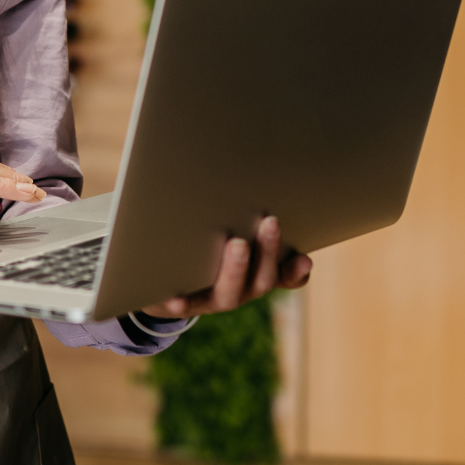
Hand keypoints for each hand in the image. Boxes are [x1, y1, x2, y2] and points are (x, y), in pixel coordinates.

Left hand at [138, 216, 312, 318]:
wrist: (161, 282)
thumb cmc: (202, 246)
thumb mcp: (226, 230)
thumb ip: (243, 213)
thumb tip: (261, 159)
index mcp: (254, 274)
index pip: (286, 276)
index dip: (297, 271)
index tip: (304, 257)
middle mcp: (239, 290)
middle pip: (261, 280)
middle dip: (267, 250)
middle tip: (270, 221)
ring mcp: (210, 300)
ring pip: (228, 294)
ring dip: (234, 270)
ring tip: (236, 244)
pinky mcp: (180, 305)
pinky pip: (182, 306)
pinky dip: (181, 301)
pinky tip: (174, 297)